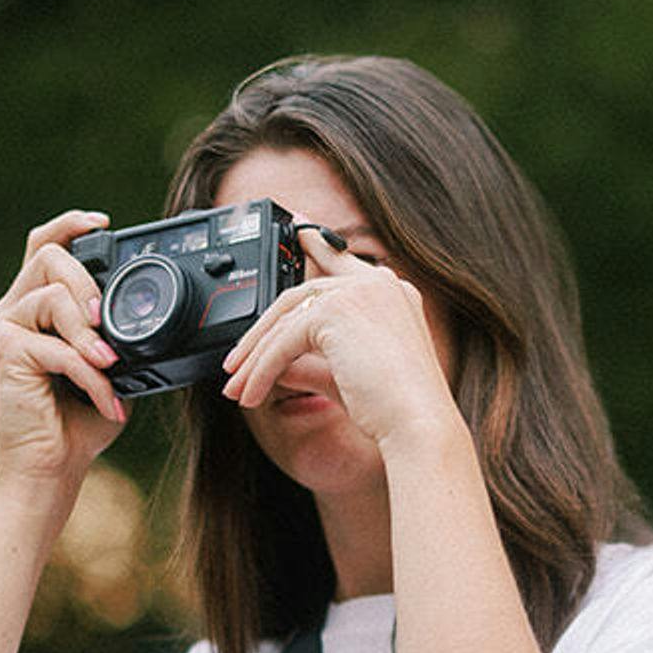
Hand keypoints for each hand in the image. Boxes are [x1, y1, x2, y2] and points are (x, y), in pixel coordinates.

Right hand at [0, 209, 126, 489]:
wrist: (50, 468)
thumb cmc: (78, 422)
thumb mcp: (112, 368)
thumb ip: (119, 335)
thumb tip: (157, 314)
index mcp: (36, 306)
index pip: (45, 245)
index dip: (71, 226)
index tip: (105, 225)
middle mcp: (14, 310)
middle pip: (48, 256)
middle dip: (87, 282)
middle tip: (106, 321)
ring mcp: (4, 328)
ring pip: (52, 295)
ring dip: (89, 332)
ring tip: (110, 365)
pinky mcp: (4, 351)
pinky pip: (56, 346)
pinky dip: (89, 374)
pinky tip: (105, 398)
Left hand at [216, 224, 461, 448]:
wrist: (417, 425)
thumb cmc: (393, 411)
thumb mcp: (343, 378)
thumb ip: (309, 364)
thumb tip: (276, 364)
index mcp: (392, 294)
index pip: (343, 262)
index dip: (317, 244)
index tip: (298, 226)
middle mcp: (378, 284)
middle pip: (302, 295)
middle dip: (262, 331)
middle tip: (235, 360)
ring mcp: (358, 292)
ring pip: (287, 319)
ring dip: (255, 357)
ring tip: (235, 389)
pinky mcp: (336, 311)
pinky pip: (283, 340)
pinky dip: (262, 370)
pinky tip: (251, 395)